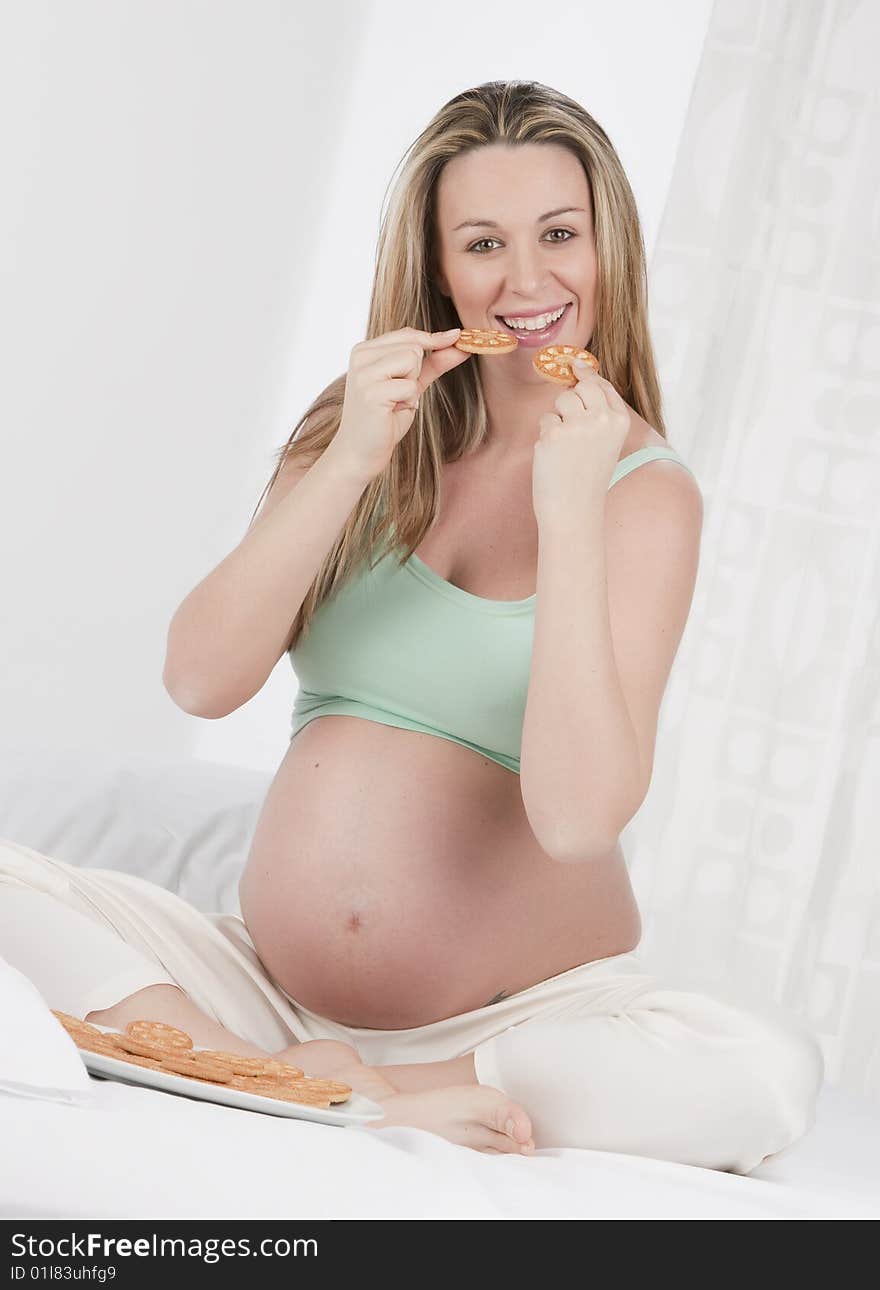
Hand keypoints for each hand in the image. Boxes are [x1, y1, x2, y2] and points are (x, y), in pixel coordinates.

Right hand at [331, 326, 469, 482]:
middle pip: (414, 346)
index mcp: (365, 350)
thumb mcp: (412, 385)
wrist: (361, 452)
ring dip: (411, 387)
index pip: (408, 334)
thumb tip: (461, 344)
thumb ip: (434, 363)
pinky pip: (410, 386)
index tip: (457, 335)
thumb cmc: (384, 419)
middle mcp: (361, 356)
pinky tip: (390, 412)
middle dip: (416, 373)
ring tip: (393, 403)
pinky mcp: (371, 392)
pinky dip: (408, 402)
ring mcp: (364, 373)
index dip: (433, 339)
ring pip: (412, 360)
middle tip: (397, 396)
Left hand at [531, 359, 630, 526]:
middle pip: (582, 386)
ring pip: (561, 400)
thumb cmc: (588, 478)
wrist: (574, 510)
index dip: (587, 376)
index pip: (602, 386)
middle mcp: (602, 419)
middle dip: (571, 396)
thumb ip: (598, 412)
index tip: (576, 365)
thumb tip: (579, 376)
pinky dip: (546, 436)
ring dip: (558, 418)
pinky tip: (554, 456)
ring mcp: (578, 425)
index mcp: (619, 421)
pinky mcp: (554, 433)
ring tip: (564, 445)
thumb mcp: (605, 442)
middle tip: (570, 423)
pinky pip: (546, 420)